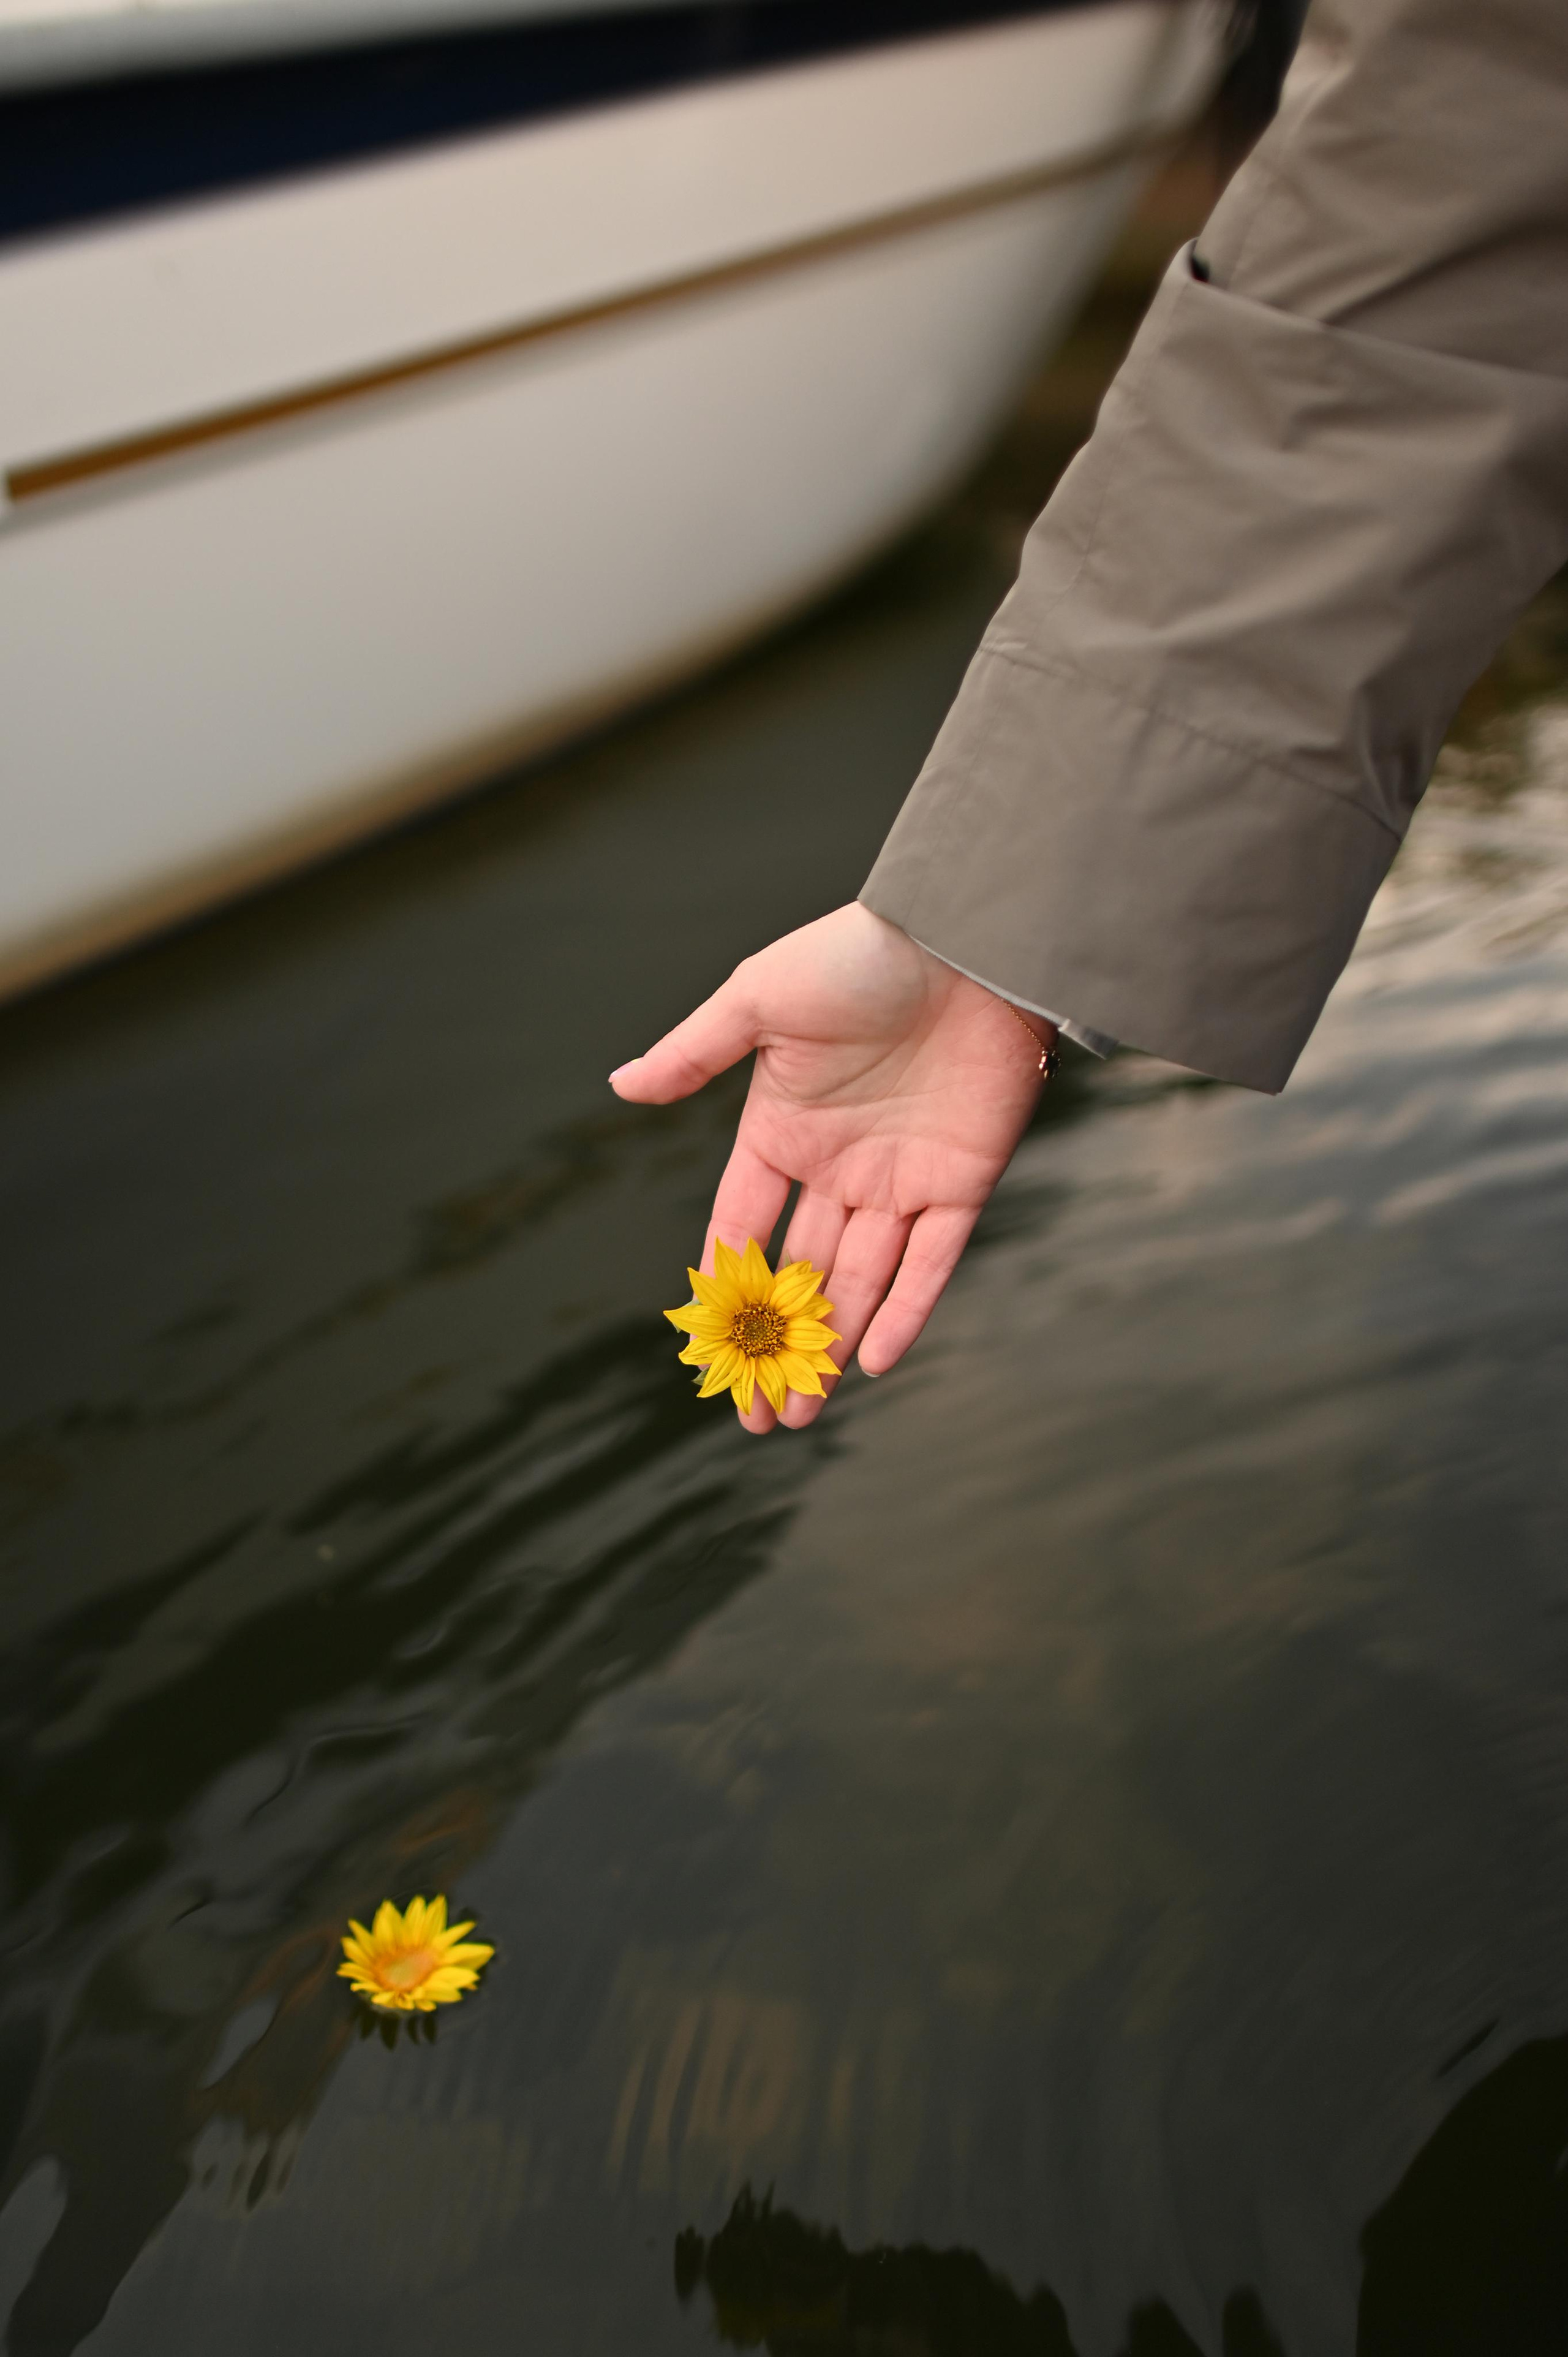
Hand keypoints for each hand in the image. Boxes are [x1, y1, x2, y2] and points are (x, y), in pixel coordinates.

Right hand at [610, 902, 1053, 1433]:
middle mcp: (839, 1162)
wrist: (966, 935)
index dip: (724, 1285)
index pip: (741, 1222)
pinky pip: (932, 1260)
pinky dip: (905, 1310)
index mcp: (782, 1126)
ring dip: (832, 1345)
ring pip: (861, 1280)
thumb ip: (696, 1051)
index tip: (708, 1348)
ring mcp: (901, 1174)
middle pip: (801, 1271)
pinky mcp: (963, 1178)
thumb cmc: (858, 953)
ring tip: (804, 1414)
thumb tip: (620, 1085)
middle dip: (779, 1344)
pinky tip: (871, 1362)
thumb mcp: (759, 998)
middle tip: (759, 1417)